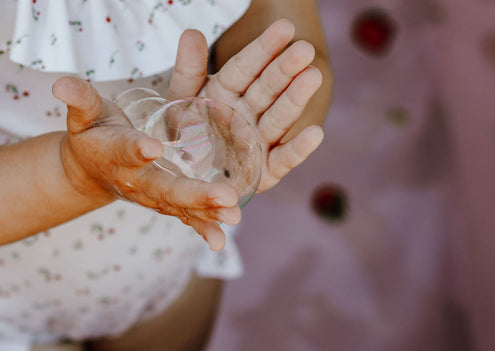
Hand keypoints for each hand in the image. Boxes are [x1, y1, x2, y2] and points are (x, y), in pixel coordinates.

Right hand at [52, 76, 240, 250]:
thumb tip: (61, 82)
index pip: (124, 150)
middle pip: (163, 188)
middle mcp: (133, 179)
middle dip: (193, 194)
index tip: (151, 148)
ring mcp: (150, 195)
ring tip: (233, 216)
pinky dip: (203, 228)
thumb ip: (80, 98)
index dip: (135, 149)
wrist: (88, 171)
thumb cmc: (93, 133)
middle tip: (224, 196)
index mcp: (113, 152)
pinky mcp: (164, 203)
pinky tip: (221, 240)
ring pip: (179, 205)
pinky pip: (185, 218)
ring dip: (207, 212)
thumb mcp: (84, 112)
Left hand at [167, 20, 324, 192]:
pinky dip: (298, 149)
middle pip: (267, 88)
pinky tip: (315, 133)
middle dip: (285, 69)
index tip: (284, 28)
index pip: (246, 67)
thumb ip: (188, 69)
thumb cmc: (183, 135)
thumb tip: (191, 32)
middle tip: (304, 49)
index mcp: (227, 91)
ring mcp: (258, 140)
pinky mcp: (265, 171)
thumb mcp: (180, 101)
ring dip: (295, 99)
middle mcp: (247, 113)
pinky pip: (282, 158)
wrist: (181, 178)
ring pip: (279, 117)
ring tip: (312, 76)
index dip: (264, 48)